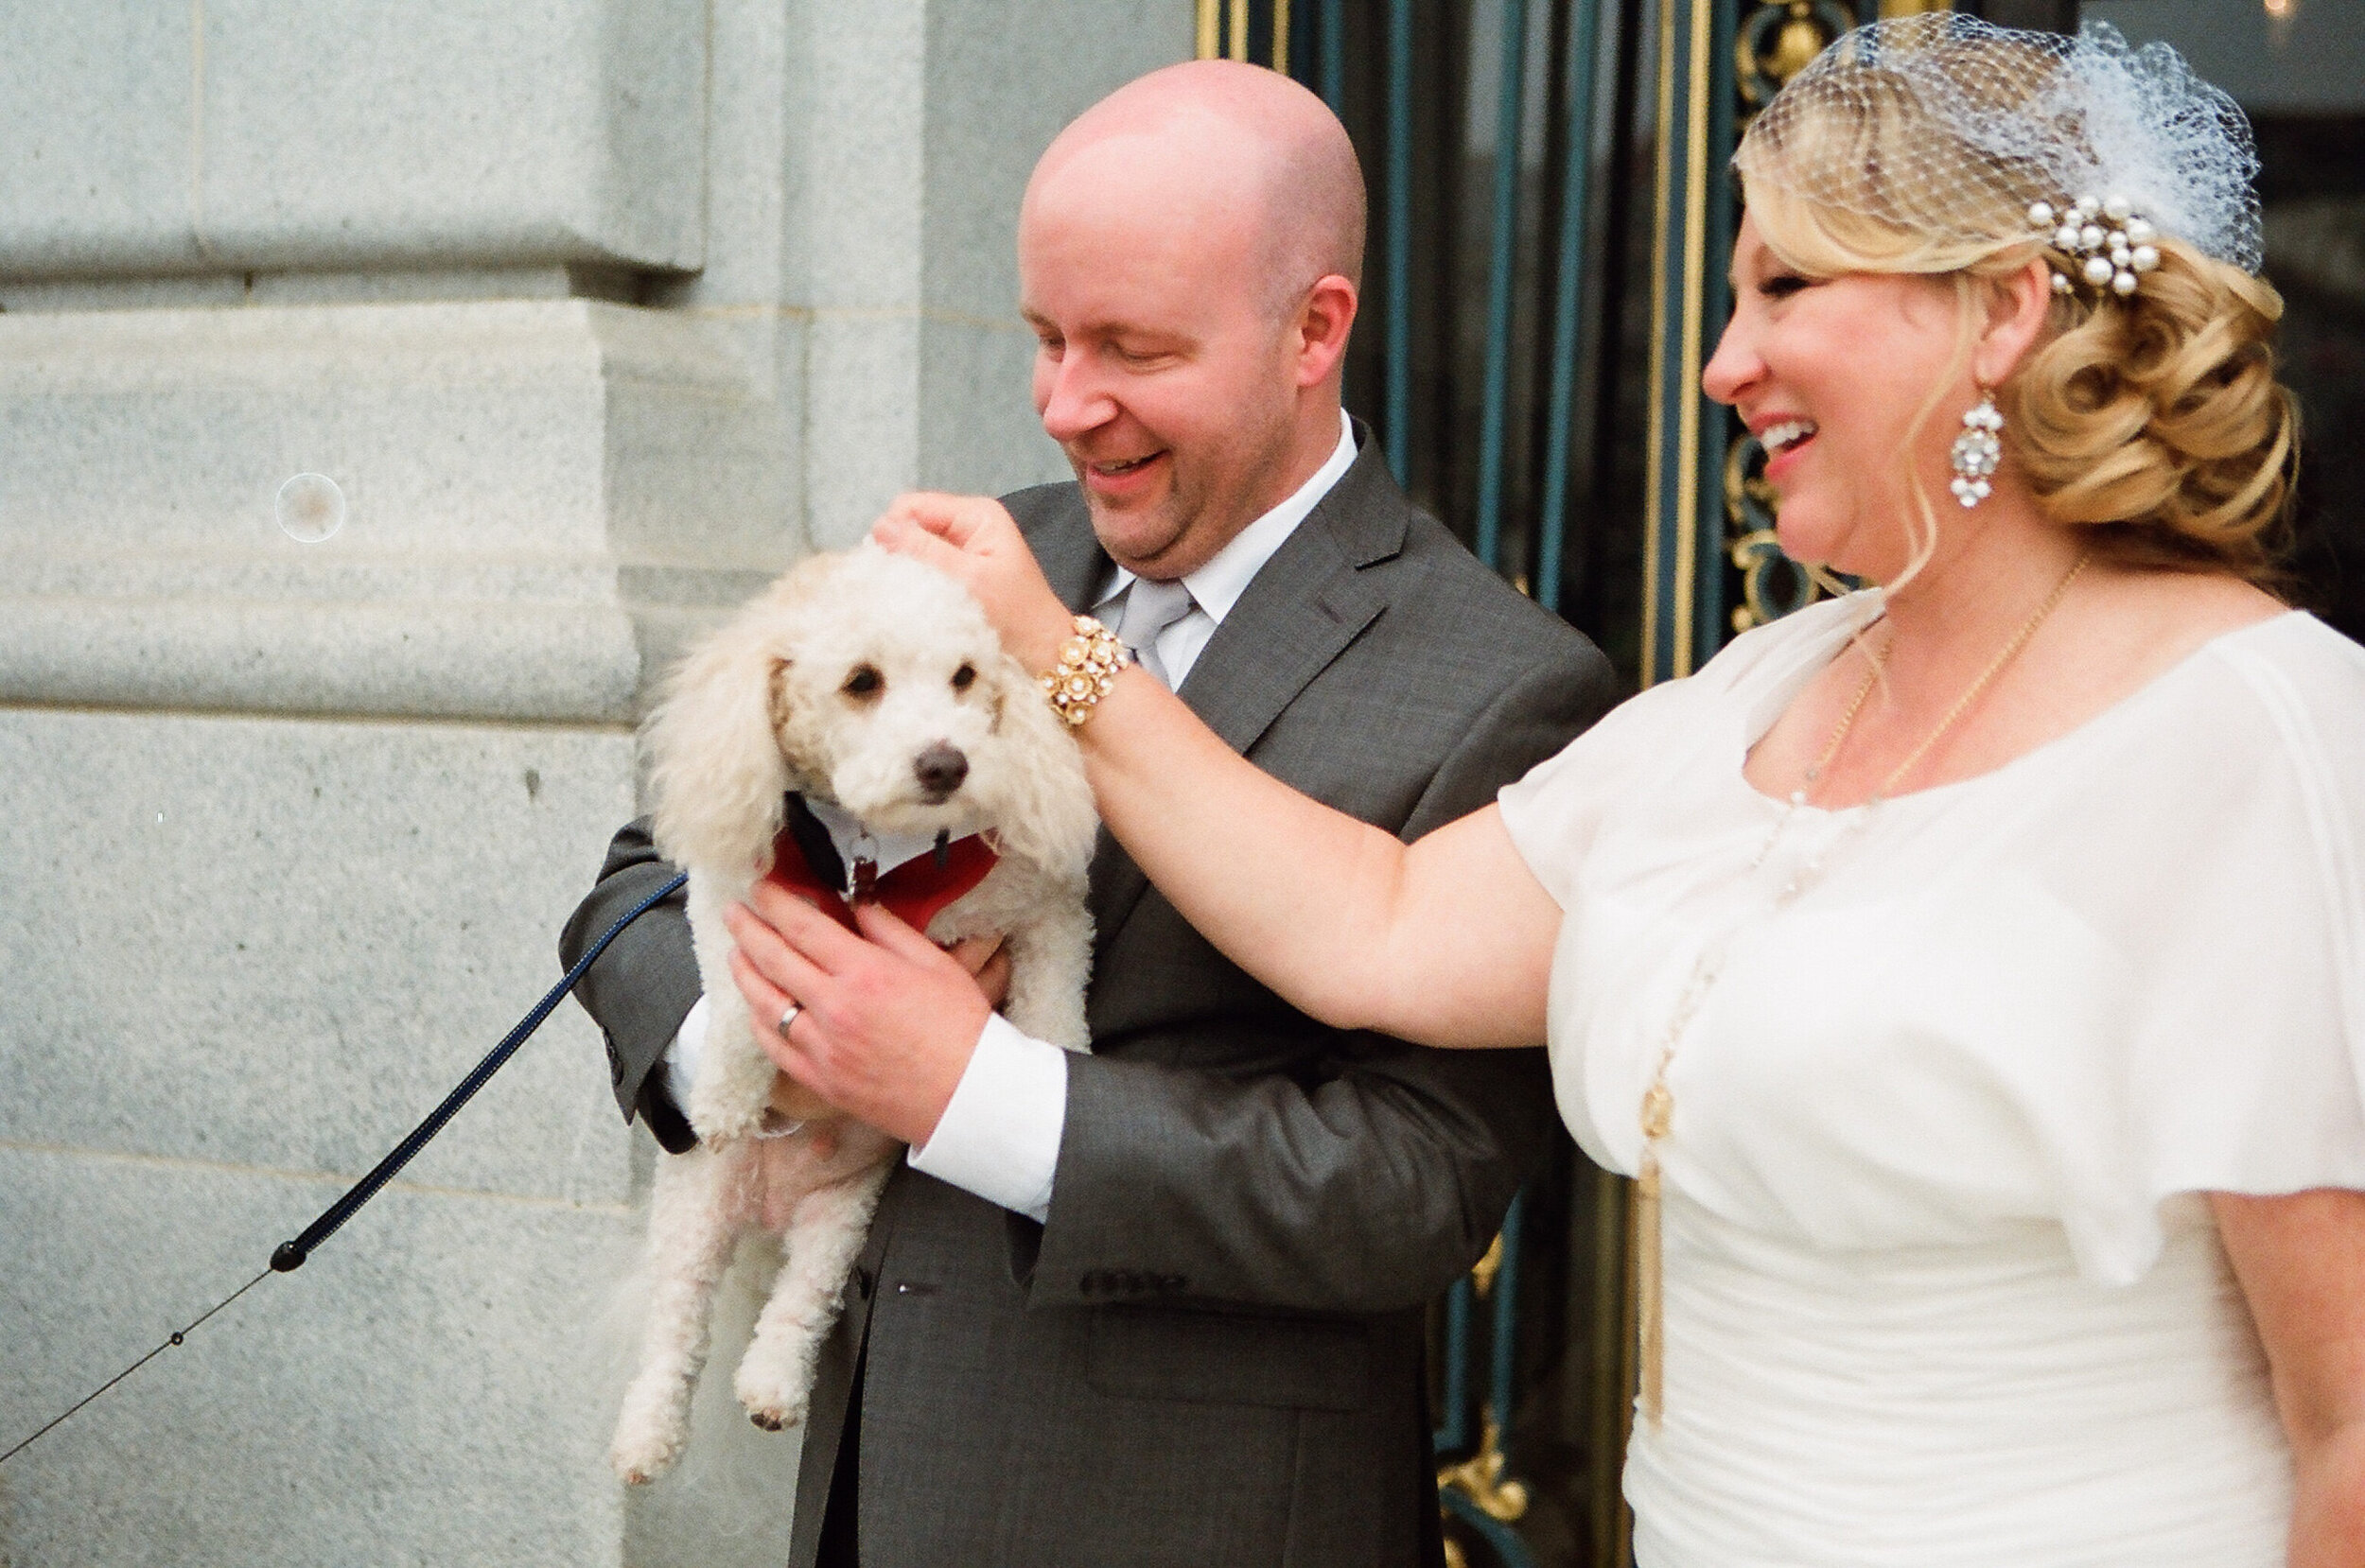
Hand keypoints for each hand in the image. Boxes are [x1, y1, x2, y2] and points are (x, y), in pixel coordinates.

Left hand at [723, 880, 996, 1146]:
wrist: (969, 1097)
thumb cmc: (962, 1032)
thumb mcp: (935, 964)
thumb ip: (890, 930)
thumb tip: (858, 906)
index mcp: (864, 973)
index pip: (802, 927)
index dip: (774, 902)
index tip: (760, 887)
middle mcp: (835, 1008)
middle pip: (773, 959)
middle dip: (747, 928)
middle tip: (734, 911)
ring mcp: (822, 1047)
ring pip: (764, 1002)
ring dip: (744, 972)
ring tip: (737, 953)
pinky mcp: (820, 1080)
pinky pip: (773, 1047)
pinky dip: (758, 1021)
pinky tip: (755, 1006)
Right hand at [872, 493, 1074, 671]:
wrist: (1042, 655)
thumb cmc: (1015, 618)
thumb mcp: (969, 580)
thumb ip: (924, 551)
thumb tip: (879, 527)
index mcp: (976, 514)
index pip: (911, 506)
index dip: (893, 532)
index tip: (888, 567)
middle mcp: (967, 524)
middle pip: (910, 526)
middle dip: (899, 552)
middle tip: (901, 586)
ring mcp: (962, 549)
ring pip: (913, 549)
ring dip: (907, 571)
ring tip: (911, 597)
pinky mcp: (958, 573)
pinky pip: (924, 569)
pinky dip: (917, 584)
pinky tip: (920, 603)